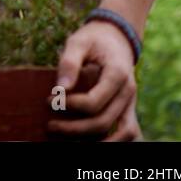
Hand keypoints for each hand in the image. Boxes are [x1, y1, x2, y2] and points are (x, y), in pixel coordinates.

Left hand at [48, 19, 140, 140]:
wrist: (116, 38)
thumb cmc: (93, 39)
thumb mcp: (78, 41)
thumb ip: (69, 62)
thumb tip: (60, 89)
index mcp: (117, 74)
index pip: (93, 102)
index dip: (69, 105)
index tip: (49, 100)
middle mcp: (128, 91)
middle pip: (104, 121)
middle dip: (74, 129)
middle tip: (50, 125)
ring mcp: (131, 102)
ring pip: (123, 133)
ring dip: (96, 142)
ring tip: (68, 140)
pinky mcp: (128, 108)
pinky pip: (130, 132)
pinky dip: (115, 141)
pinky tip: (90, 142)